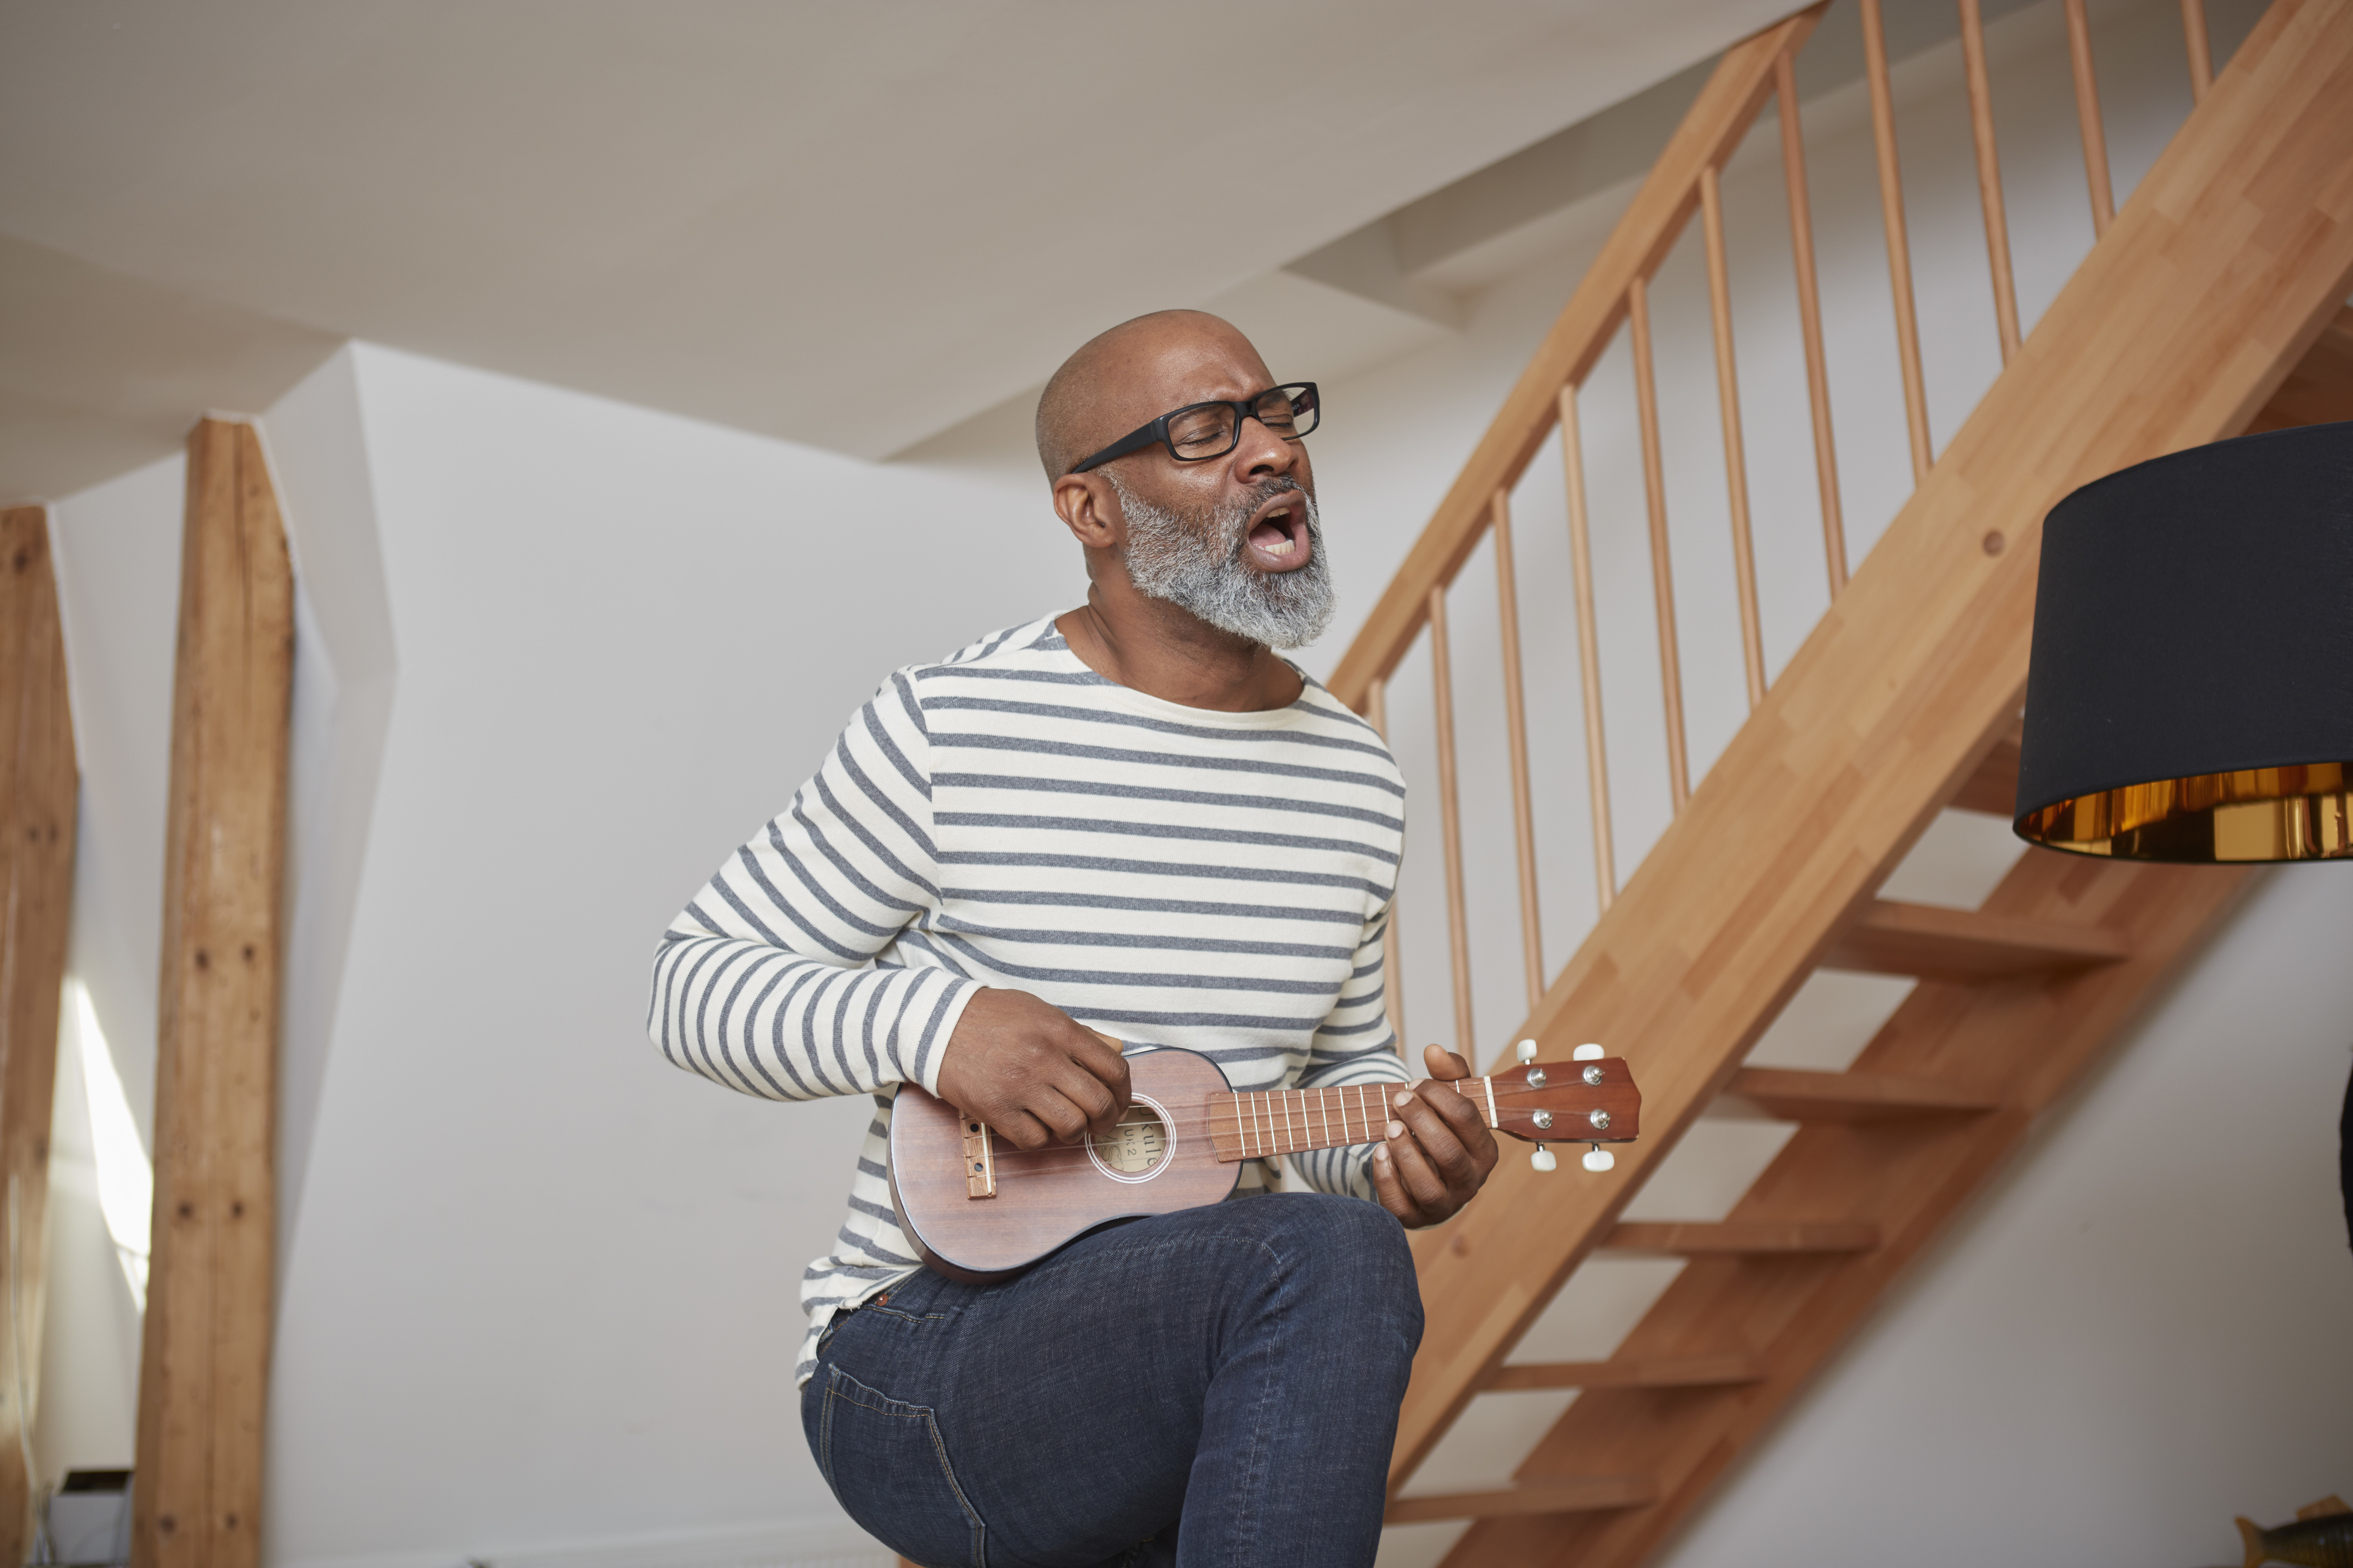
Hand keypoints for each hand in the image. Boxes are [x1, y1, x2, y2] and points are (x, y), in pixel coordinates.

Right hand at [933, 988, 1131, 1149]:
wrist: (937, 1024)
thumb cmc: (991, 1017)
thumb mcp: (1041, 1011)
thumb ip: (1080, 1033)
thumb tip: (1117, 1051)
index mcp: (1059, 1030)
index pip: (1114, 1069)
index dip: (1124, 1093)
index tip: (1119, 1102)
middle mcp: (1043, 1057)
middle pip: (1098, 1102)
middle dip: (1108, 1119)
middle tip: (1101, 1123)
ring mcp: (1019, 1085)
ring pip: (1071, 1126)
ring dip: (1075, 1131)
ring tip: (1067, 1124)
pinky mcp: (995, 1109)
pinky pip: (1034, 1139)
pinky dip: (1041, 1138)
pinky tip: (1036, 1125)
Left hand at [1370, 1044, 1498, 1228]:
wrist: (1427, 1175)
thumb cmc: (1441, 1131)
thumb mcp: (1450, 1100)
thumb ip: (1448, 1072)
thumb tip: (1433, 1049)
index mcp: (1485, 1150)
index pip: (1468, 1118)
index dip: (1439, 1095)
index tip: (1416, 1083)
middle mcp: (1470, 1181)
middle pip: (1448, 1152)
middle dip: (1421, 1120)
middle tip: (1399, 1098)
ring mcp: (1444, 1204)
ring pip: (1428, 1185)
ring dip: (1405, 1151)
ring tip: (1389, 1126)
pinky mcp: (1415, 1217)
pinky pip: (1401, 1205)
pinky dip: (1387, 1177)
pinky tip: (1378, 1152)